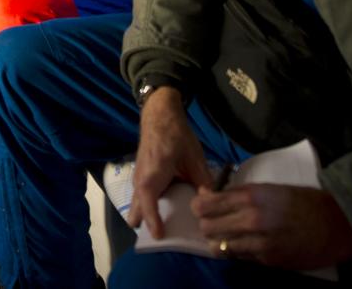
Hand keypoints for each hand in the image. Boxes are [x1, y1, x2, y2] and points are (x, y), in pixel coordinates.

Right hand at [126, 87, 212, 239]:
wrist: (159, 115)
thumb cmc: (176, 135)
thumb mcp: (194, 158)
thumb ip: (204, 181)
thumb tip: (214, 202)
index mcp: (152, 176)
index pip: (147, 205)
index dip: (154, 223)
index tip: (161, 237)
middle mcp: (140, 180)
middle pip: (136, 211)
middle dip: (145, 225)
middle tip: (164, 236)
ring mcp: (138, 177)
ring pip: (137, 204)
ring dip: (147, 216)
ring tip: (166, 227)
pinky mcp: (141, 175)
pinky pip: (141, 197)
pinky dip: (149, 206)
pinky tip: (166, 208)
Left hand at [192, 183, 351, 269]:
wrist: (336, 224)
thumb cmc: (302, 201)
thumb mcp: (269, 188)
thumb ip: (238, 193)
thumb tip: (209, 196)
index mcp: (251, 196)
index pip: (206, 204)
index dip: (199, 206)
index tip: (202, 206)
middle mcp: (252, 220)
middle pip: (207, 227)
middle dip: (207, 225)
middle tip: (214, 223)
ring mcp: (260, 243)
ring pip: (220, 247)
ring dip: (220, 242)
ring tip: (228, 236)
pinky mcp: (268, 260)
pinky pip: (240, 257)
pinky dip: (239, 252)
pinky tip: (248, 244)